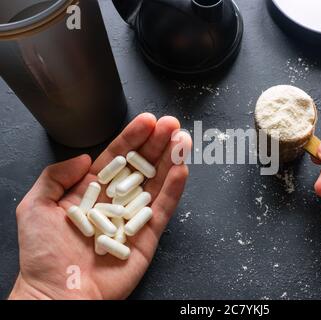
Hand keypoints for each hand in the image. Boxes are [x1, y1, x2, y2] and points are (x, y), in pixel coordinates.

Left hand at [8, 113, 191, 299]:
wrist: (57, 295)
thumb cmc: (43, 255)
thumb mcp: (35, 206)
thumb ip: (56, 176)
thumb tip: (85, 158)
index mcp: (91, 192)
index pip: (117, 158)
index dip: (133, 138)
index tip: (148, 121)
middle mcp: (115, 202)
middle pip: (141, 166)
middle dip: (157, 143)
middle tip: (172, 124)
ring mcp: (134, 218)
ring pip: (157, 183)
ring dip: (171, 160)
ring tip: (182, 139)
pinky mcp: (148, 237)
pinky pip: (164, 210)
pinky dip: (174, 190)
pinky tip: (182, 169)